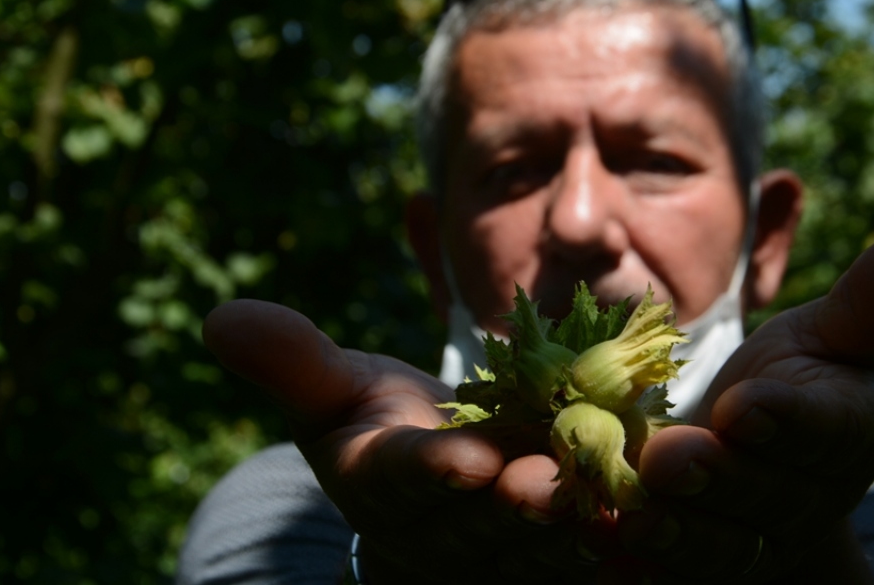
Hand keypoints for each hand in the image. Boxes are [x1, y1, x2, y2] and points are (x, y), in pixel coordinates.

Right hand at [202, 300, 611, 583]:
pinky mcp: (553, 555)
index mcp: (386, 485)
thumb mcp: (331, 395)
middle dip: (515, 503)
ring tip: (612, 499)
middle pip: (485, 519)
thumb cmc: (375, 430)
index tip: (463, 459)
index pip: (405, 479)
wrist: (433, 492)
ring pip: (543, 542)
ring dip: (577, 525)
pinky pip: (590, 549)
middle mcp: (446, 529)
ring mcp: (503, 551)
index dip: (432, 470)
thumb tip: (218, 317)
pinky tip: (655, 517)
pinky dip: (620, 537)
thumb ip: (291, 362)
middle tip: (549, 482)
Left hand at [609, 223, 873, 582]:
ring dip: (668, 532)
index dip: (785, 422)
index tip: (744, 407)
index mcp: (844, 436)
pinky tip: (590, 543)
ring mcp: (745, 541)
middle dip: (714, 478)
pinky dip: (622, 560)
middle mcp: (800, 500)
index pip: (823, 432)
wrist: (770, 467)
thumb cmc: (807, 381)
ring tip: (627, 512)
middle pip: (758, 496)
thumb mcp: (841, 334)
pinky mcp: (691, 565)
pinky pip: (658, 569)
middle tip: (667, 458)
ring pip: (710, 545)